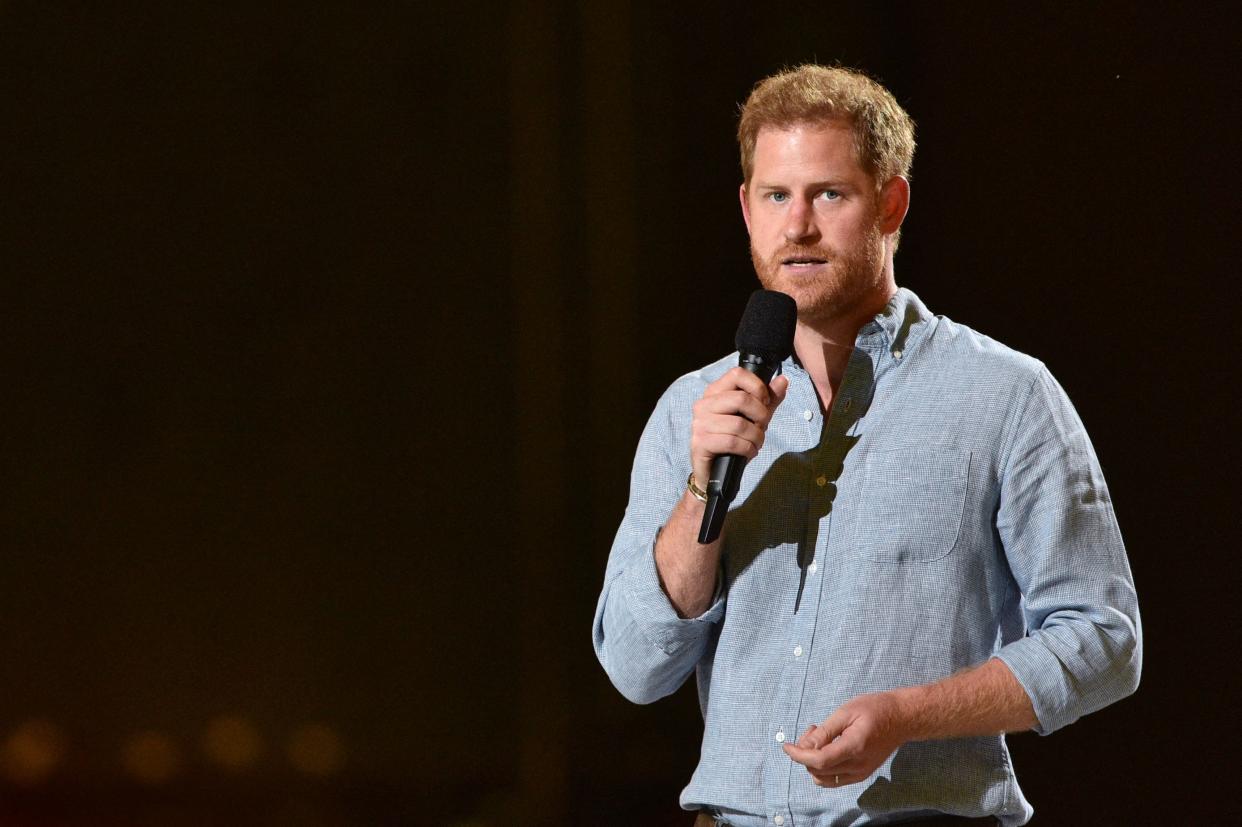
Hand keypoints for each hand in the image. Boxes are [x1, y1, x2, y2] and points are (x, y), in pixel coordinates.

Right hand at [689, 367, 788, 490]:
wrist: (715, 471)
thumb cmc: (733, 440)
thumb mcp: (754, 417)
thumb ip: (768, 399)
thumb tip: (783, 380)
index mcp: (715, 392)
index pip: (737, 374)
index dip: (757, 387)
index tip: (764, 402)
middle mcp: (704, 404)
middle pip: (741, 399)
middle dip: (761, 416)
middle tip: (762, 428)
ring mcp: (700, 424)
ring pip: (739, 424)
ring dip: (756, 437)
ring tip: (755, 443)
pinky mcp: (700, 442)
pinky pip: (732, 442)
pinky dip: (747, 449)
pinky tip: (747, 452)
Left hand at [782, 692, 907, 786]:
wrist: (902, 719)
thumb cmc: (875, 709)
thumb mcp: (847, 711)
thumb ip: (825, 731)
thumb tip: (805, 746)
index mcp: (854, 747)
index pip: (819, 761)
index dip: (798, 755)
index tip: (786, 746)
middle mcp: (858, 766)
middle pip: (818, 771)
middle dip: (805, 753)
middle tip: (812, 729)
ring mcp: (861, 773)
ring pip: (823, 779)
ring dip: (813, 762)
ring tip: (820, 737)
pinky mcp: (862, 774)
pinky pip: (834, 779)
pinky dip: (824, 767)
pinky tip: (828, 747)